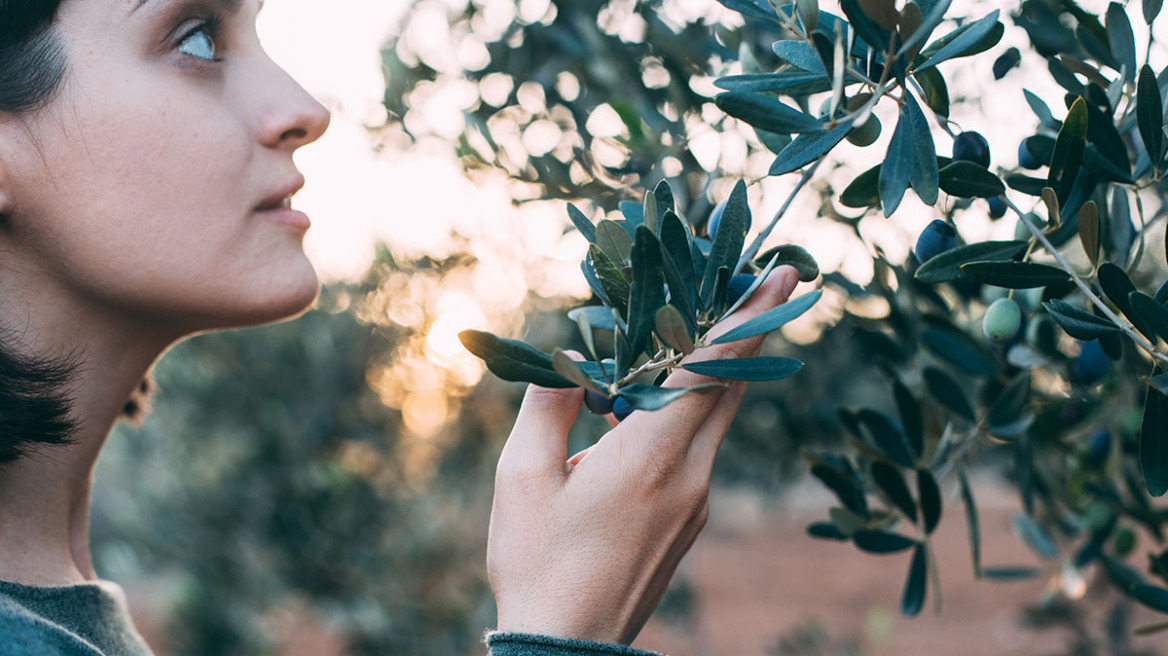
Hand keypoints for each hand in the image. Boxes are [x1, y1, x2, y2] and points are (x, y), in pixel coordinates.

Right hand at [486, 266, 800, 644]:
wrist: (567, 647)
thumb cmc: (537, 564)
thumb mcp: (522, 478)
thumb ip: (549, 408)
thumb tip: (573, 363)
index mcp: (650, 456)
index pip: (710, 370)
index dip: (748, 317)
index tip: (782, 275)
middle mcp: (689, 475)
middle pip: (731, 386)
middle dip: (750, 330)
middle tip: (764, 280)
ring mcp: (696, 500)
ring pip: (718, 417)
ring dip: (721, 369)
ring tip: (707, 329)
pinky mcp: (690, 518)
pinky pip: (701, 447)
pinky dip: (692, 410)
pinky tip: (654, 403)